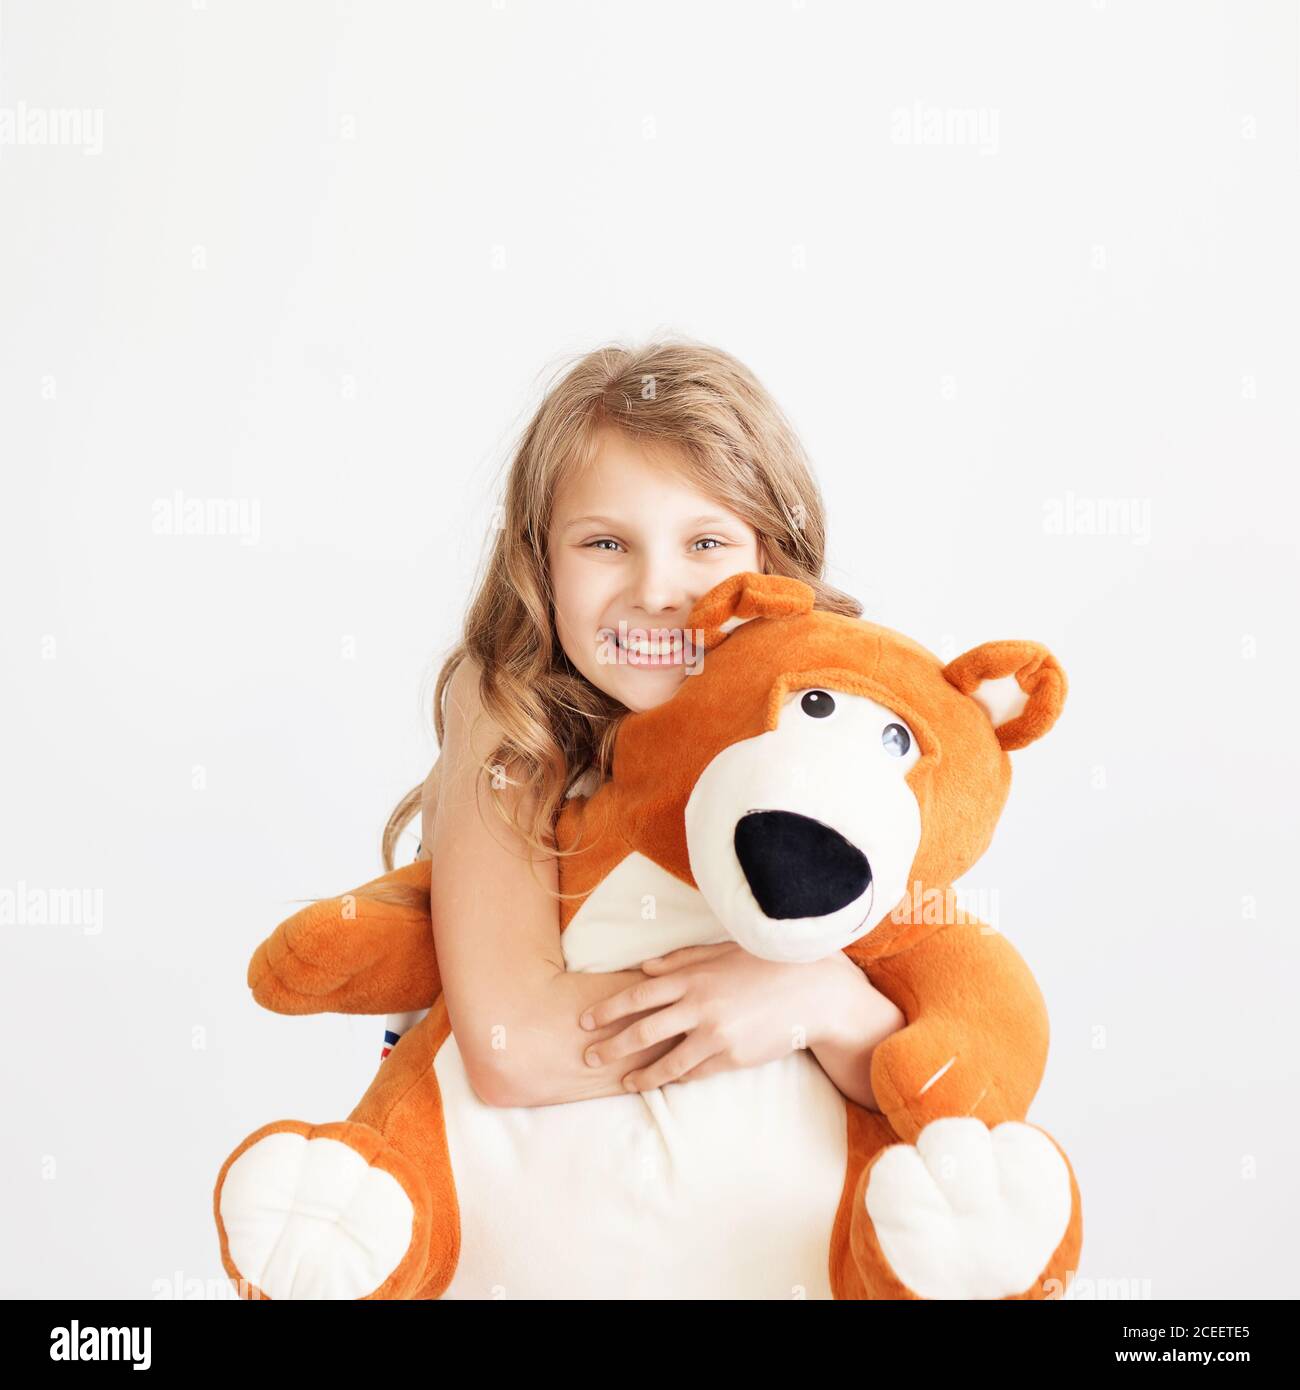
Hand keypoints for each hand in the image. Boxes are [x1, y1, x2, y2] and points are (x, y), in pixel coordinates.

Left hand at [576, 941, 838, 1091]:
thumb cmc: (764, 964)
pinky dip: (676, 1078)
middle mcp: (699, 1006)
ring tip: (622, 1082)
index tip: (585, 1021)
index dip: (608, 1009)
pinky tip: (662, 1082)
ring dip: (640, 1074)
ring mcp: (715, 1035)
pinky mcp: (732, 1057)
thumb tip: (644, 968)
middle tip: (588, 1056)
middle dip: (611, 1045)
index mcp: (693, 977)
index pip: (639, 995)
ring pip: (667, 1062)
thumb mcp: (721, 952)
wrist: (811, 992)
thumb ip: (681, 959)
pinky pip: (696, 1072)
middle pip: (643, 1031)